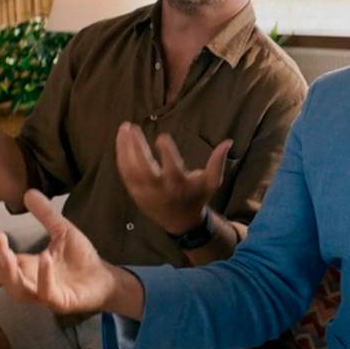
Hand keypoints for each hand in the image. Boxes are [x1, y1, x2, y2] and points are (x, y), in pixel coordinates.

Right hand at [0, 190, 117, 314]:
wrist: (105, 278)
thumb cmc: (81, 258)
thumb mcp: (62, 231)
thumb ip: (45, 214)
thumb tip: (29, 192)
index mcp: (27, 268)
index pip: (0, 263)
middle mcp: (31, 283)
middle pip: (3, 276)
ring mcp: (44, 295)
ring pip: (18, 290)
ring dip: (10, 272)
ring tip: (7, 253)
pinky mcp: (61, 302)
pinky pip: (47, 293)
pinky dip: (44, 277)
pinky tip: (44, 258)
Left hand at [114, 122, 230, 234]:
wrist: (180, 221)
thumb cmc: (197, 196)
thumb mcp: (211, 182)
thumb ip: (218, 162)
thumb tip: (228, 142)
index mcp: (179, 185)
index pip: (172, 167)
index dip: (167, 152)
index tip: (162, 137)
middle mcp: (159, 189)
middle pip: (144, 168)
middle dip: (136, 147)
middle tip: (132, 127)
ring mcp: (144, 191)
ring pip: (130, 169)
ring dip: (124, 148)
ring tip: (124, 128)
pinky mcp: (135, 192)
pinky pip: (125, 174)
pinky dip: (121, 157)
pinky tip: (121, 142)